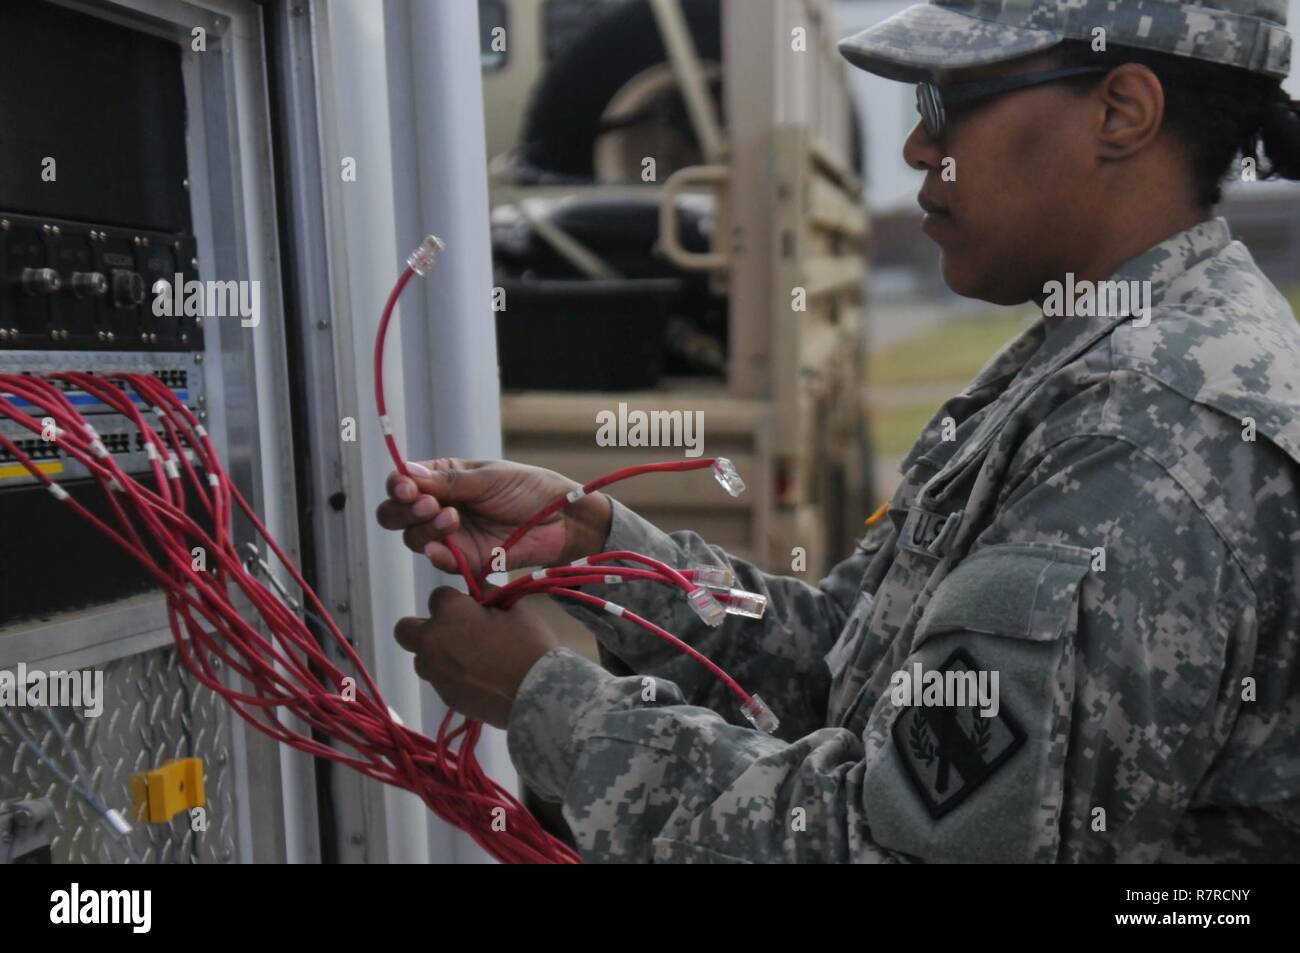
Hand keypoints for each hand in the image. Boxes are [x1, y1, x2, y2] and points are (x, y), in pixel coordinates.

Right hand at [374, 458, 611, 574]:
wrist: (562, 519)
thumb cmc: (530, 489)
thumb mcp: (490, 477)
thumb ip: (449, 480)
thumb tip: (406, 472)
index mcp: (444, 478)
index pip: (404, 482)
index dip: (398, 486)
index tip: (408, 488)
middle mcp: (441, 507)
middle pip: (396, 514)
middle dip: (403, 511)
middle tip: (428, 505)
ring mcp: (451, 535)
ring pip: (413, 538)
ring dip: (425, 529)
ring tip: (452, 519)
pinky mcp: (466, 559)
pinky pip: (440, 561)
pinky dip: (436, 554)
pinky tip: (442, 547)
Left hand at [394, 586, 560, 728]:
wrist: (537, 694)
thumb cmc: (529, 644)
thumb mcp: (514, 608)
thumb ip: (488, 596)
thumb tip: (477, 594)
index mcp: (451, 612)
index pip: (438, 596)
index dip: (457, 603)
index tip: (474, 611)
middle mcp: (433, 640)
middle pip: (406, 629)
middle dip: (425, 628)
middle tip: (453, 633)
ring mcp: (435, 671)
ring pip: (422, 657)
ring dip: (438, 654)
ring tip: (469, 660)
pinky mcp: (444, 696)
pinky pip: (439, 680)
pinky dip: (452, 677)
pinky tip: (478, 680)